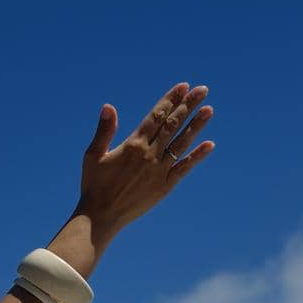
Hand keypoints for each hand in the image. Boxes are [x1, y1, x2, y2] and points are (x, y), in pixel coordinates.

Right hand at [75, 81, 214, 239]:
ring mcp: (159, 170)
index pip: (156, 116)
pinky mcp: (165, 186)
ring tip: (208, 110)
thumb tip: (108, 107)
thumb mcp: (93, 155)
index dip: (170, 100)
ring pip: (182, 143)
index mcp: (133, 145)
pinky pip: (184, 167)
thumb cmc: (93, 185)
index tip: (183, 87)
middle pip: (172, 125)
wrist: (101, 216)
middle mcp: (149, 154)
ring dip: (196, 126)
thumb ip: (104, 131)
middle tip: (202, 90)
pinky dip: (197, 156)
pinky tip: (209, 144)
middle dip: (188, 105)